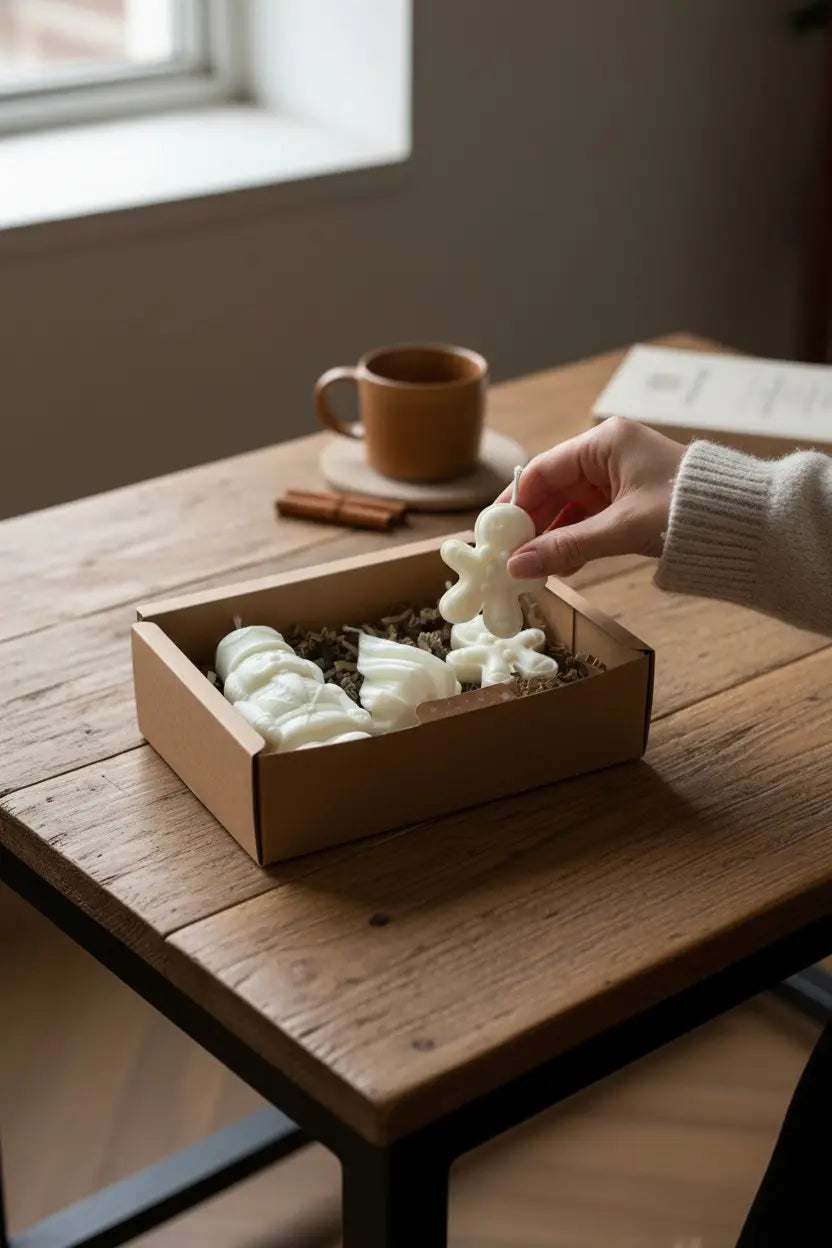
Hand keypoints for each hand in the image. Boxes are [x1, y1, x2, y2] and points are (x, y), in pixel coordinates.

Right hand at [501, 417, 684, 578]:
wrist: (745, 524)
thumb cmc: (688, 512)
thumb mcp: (621, 529)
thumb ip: (567, 547)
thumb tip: (517, 566)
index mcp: (605, 442)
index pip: (543, 470)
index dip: (513, 502)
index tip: (492, 533)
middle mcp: (609, 455)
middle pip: (554, 490)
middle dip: (531, 525)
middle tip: (507, 558)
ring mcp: (620, 479)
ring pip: (570, 508)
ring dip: (551, 538)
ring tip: (532, 568)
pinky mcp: (631, 502)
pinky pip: (590, 520)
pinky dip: (574, 542)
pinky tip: (562, 566)